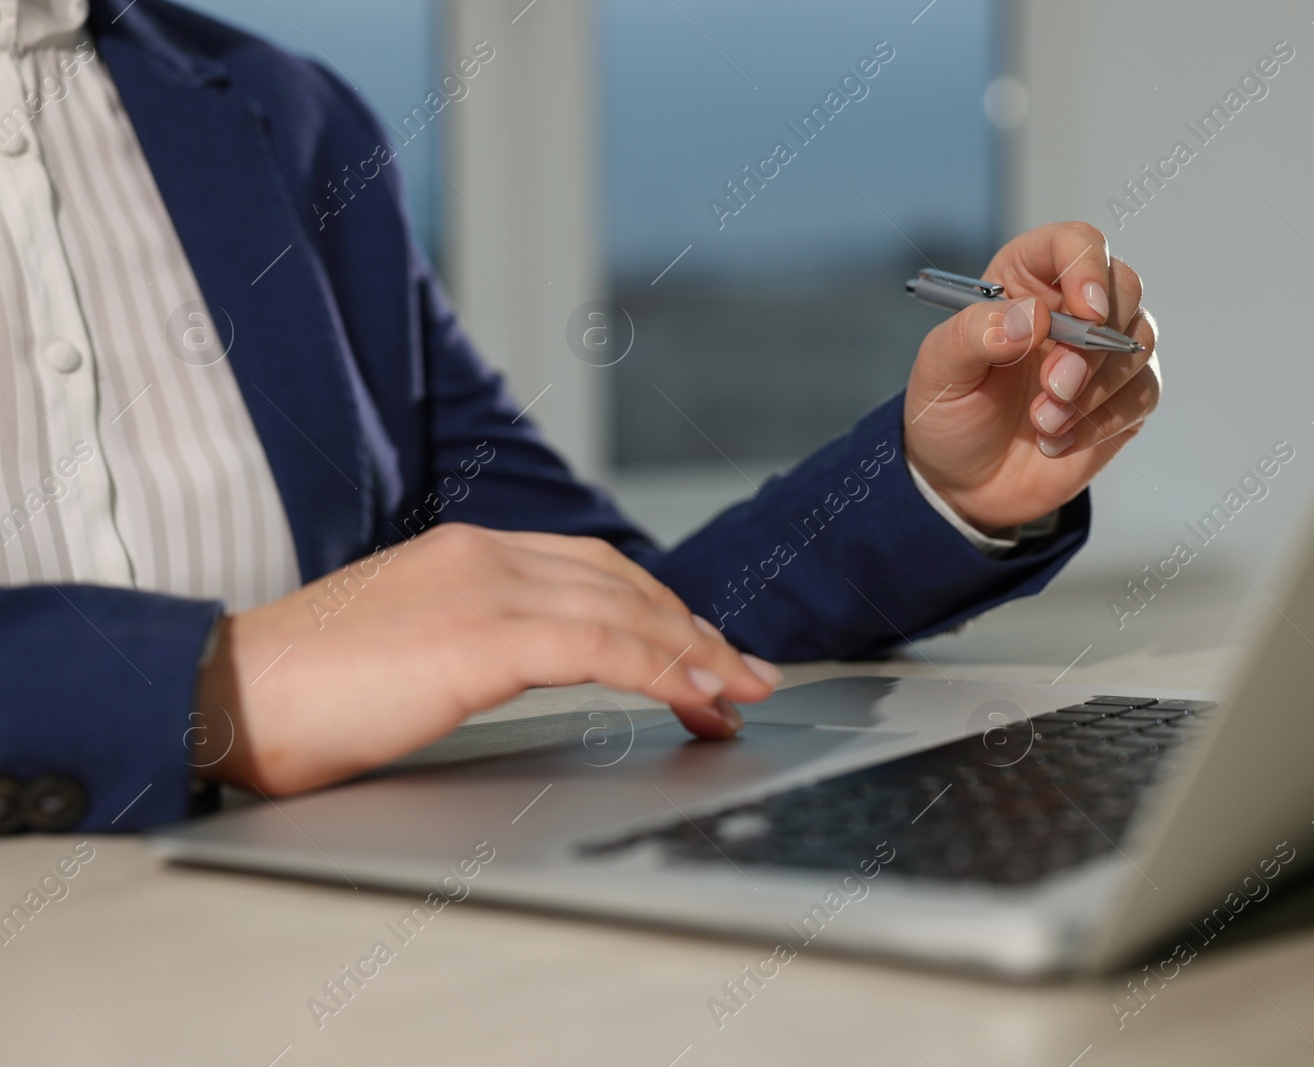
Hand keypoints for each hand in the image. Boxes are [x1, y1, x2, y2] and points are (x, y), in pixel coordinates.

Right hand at [191, 524, 781, 794]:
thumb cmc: (300, 691)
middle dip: (695, 632)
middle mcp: (486, 555)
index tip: (701, 651)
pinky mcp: (483, 635)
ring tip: (740, 692)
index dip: (659, 612)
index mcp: (467, 554)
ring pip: (628, 611)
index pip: (594, 572)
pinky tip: (697, 695)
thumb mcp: (407, 646)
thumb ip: (471, 639)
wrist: (222, 694)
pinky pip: (604, 648)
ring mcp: (486, 587)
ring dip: (697, 653)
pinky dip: (664, 669)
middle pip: (625, 585)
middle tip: (746, 675)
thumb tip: (522, 668)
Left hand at [902, 222, 1160, 532]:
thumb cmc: (949, 414)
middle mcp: (1072, 307)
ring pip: (1139, 343)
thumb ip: (974, 333)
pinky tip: (1056, 442)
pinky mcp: (1124, 399)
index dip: (1087, 267)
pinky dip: (1101, 423)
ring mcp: (1104, 353)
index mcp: (1025, 280)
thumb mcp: (938, 371)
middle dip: (1093, 342)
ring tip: (1042, 423)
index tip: (1084, 312)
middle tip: (1053, 386)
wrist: (965, 483)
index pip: (1074, 242)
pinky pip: (1142, 395)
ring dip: (1094, 390)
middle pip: (1124, 286)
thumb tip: (1030, 317)